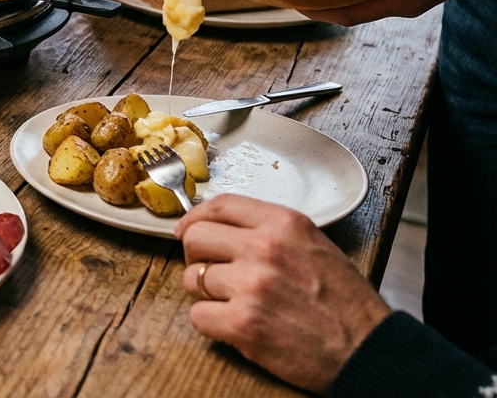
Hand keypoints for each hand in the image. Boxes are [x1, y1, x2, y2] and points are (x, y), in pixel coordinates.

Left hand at [175, 195, 390, 393]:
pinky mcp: (243, 323)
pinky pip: (197, 316)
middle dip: (197, 258)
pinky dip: (212, 324)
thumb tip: (221, 229)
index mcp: (284, 224)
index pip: (219, 205)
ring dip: (207, 295)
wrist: (369, 351)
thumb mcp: (314, 246)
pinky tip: (237, 326)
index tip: (186, 230)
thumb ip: (269, 232)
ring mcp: (252, 285)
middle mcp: (265, 248)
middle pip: (195, 238)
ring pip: (191, 279)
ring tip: (238, 304)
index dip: (194, 218)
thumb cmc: (345, 303)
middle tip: (214, 274)